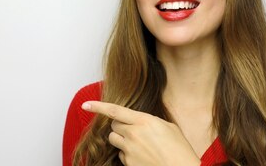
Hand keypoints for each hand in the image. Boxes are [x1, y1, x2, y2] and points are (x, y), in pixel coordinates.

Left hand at [82, 101, 200, 165]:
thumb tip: (138, 120)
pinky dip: (127, 154)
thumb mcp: (169, 127)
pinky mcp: (128, 163)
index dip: (97, 106)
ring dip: (121, 139)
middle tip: (134, 130)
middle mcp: (134, 134)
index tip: (85, 105)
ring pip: (114, 139)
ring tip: (138, 144)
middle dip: (120, 125)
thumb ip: (149, 121)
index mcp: (144, 121)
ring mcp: (130, 150)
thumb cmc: (180, 151)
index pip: (114, 110)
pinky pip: (120, 154)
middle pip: (114, 125)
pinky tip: (142, 156)